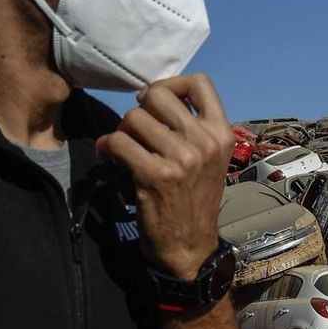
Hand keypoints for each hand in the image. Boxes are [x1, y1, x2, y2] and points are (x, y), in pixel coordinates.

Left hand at [96, 74, 234, 277]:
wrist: (190, 246)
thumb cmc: (194, 199)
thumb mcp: (208, 159)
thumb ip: (191, 128)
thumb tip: (153, 96)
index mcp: (222, 133)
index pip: (199, 82)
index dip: (171, 84)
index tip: (158, 105)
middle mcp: (205, 142)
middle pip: (158, 95)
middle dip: (139, 110)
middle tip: (136, 130)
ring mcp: (182, 158)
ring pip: (133, 118)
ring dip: (121, 132)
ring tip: (124, 150)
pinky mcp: (156, 175)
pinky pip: (118, 142)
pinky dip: (106, 148)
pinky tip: (110, 159)